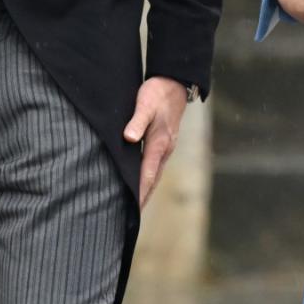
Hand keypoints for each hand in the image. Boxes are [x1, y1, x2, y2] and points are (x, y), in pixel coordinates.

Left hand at [123, 77, 187, 208]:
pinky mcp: (163, 144)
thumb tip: (128, 138)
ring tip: (134, 208)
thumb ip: (137, 121)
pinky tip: (139, 184)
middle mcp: (164, 149)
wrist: (175, 84)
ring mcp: (165, 148)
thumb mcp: (145, 103)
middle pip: (152, 180)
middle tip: (131, 219)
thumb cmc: (158, 93)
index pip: (147, 173)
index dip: (139, 192)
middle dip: (142, 199)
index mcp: (159, 142)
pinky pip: (154, 167)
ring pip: (154, 175)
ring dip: (145, 191)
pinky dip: (147, 179)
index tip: (133, 209)